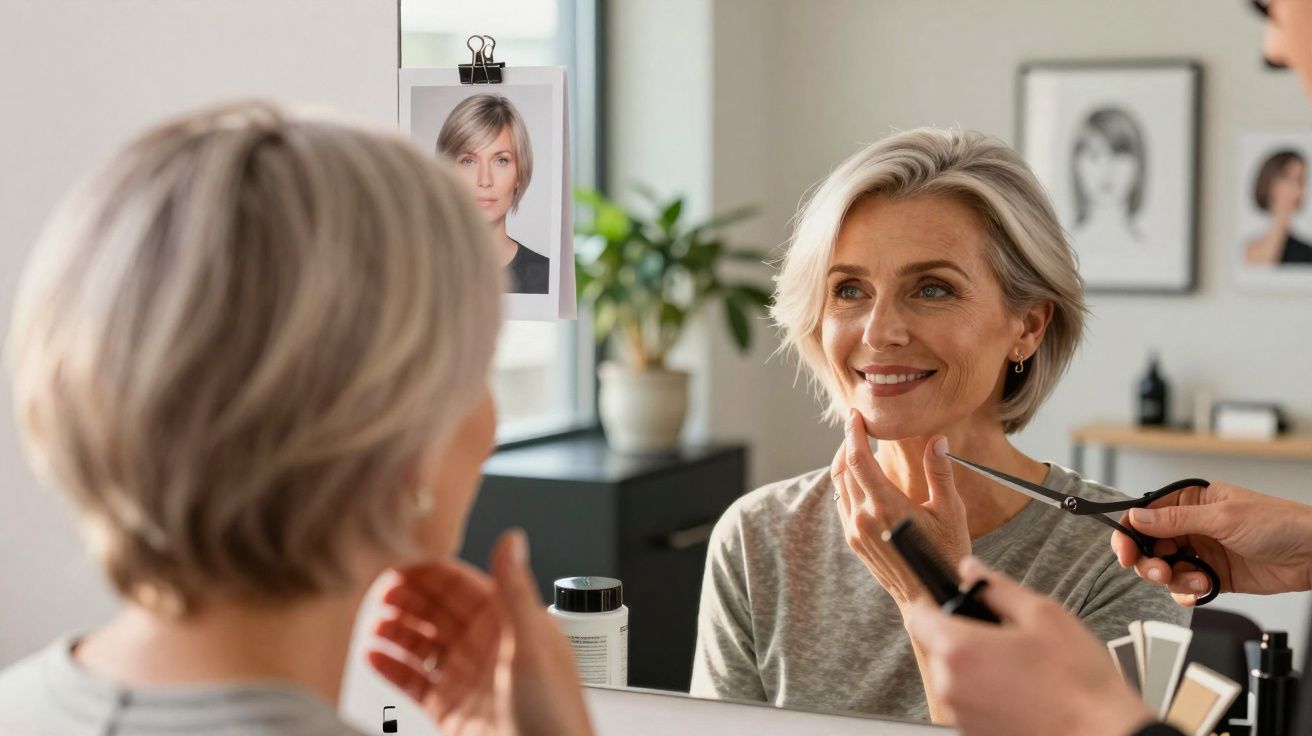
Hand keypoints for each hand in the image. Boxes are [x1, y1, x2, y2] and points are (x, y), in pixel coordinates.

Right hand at [368, 529, 593, 735]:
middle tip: (375, 588)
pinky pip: (413, 681)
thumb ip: (515, 591)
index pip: (463, 585)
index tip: (400, 557)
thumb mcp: (535, 645)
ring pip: (422, 644)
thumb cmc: (556, 713)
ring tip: (372, 622)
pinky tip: (371, 655)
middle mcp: (486, 647)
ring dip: (396, 630)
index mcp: (511, 623)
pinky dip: (391, 668)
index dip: (431, 571)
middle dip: (408, 598)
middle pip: (438, 611)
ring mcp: (465, 677)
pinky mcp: (449, 708)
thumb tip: (512, 538)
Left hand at [831, 409, 969, 606]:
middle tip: (857, 424)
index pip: (857, 459)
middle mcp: (863, 518)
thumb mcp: (950, 511)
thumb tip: (938, 439)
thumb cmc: (945, 554)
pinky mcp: (854, 540)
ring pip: (839, 485)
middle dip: (848, 442)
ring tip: (857, 445)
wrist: (928, 597)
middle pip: (843, 468)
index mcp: (885, 506)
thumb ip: (940, 472)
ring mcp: (855, 531)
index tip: (855, 415)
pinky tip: (860, 475)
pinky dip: (846, 482)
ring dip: (845, 461)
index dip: (853, 433)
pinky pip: (842, 502)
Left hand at [905, 557, 1153, 735]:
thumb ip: (998, 587)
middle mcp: (951, 687)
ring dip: (976, 668)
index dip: (932, 602)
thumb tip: (972, 570)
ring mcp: (961, 716)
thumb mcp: (1043, 615)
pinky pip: (970, 704)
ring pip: (955, 678)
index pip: (918, 617)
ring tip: (1021, 668)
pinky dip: (987, 694)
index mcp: (960, 650)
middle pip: (938, 648)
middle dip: (963, 636)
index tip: (945, 599)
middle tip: (1004, 636)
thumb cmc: (1079, 683)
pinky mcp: (975, 735)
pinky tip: (1022, 692)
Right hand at [1111, 481, 1311, 604]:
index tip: (1123, 552)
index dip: (1129, 533)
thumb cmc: (1279, 524)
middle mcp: (1193, 526)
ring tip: (1194, 581)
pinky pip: (1186, 586)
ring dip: (1172, 579)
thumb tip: (1137, 517)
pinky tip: (1203, 589)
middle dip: (1149, 561)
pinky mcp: (1213, 576)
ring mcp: (1202, 552)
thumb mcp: (1223, 518)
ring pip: (1165, 568)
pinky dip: (1188, 592)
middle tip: (1158, 571)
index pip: (1146, 515)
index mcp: (1192, 502)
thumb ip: (1175, 520)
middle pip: (1150, 545)